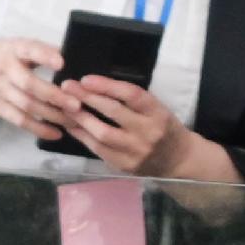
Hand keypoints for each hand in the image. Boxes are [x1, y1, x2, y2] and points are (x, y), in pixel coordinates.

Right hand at [0, 38, 69, 139]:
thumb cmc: (0, 56)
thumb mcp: (16, 46)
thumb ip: (40, 51)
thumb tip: (72, 54)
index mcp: (13, 49)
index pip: (28, 49)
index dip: (44, 55)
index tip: (61, 63)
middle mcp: (5, 69)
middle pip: (30, 84)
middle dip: (54, 96)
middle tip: (77, 105)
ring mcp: (0, 90)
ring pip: (27, 105)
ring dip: (52, 115)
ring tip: (74, 121)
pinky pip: (19, 120)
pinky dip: (38, 128)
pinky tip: (56, 133)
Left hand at [55, 75, 225, 181]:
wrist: (178, 160)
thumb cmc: (164, 127)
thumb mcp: (157, 108)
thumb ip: (132, 100)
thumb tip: (95, 86)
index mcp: (158, 113)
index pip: (131, 95)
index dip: (107, 86)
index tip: (86, 79)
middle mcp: (148, 132)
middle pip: (114, 112)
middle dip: (88, 98)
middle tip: (68, 87)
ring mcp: (136, 151)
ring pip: (103, 133)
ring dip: (81, 118)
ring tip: (65, 106)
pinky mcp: (125, 165)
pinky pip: (99, 150)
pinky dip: (83, 136)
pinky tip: (72, 126)